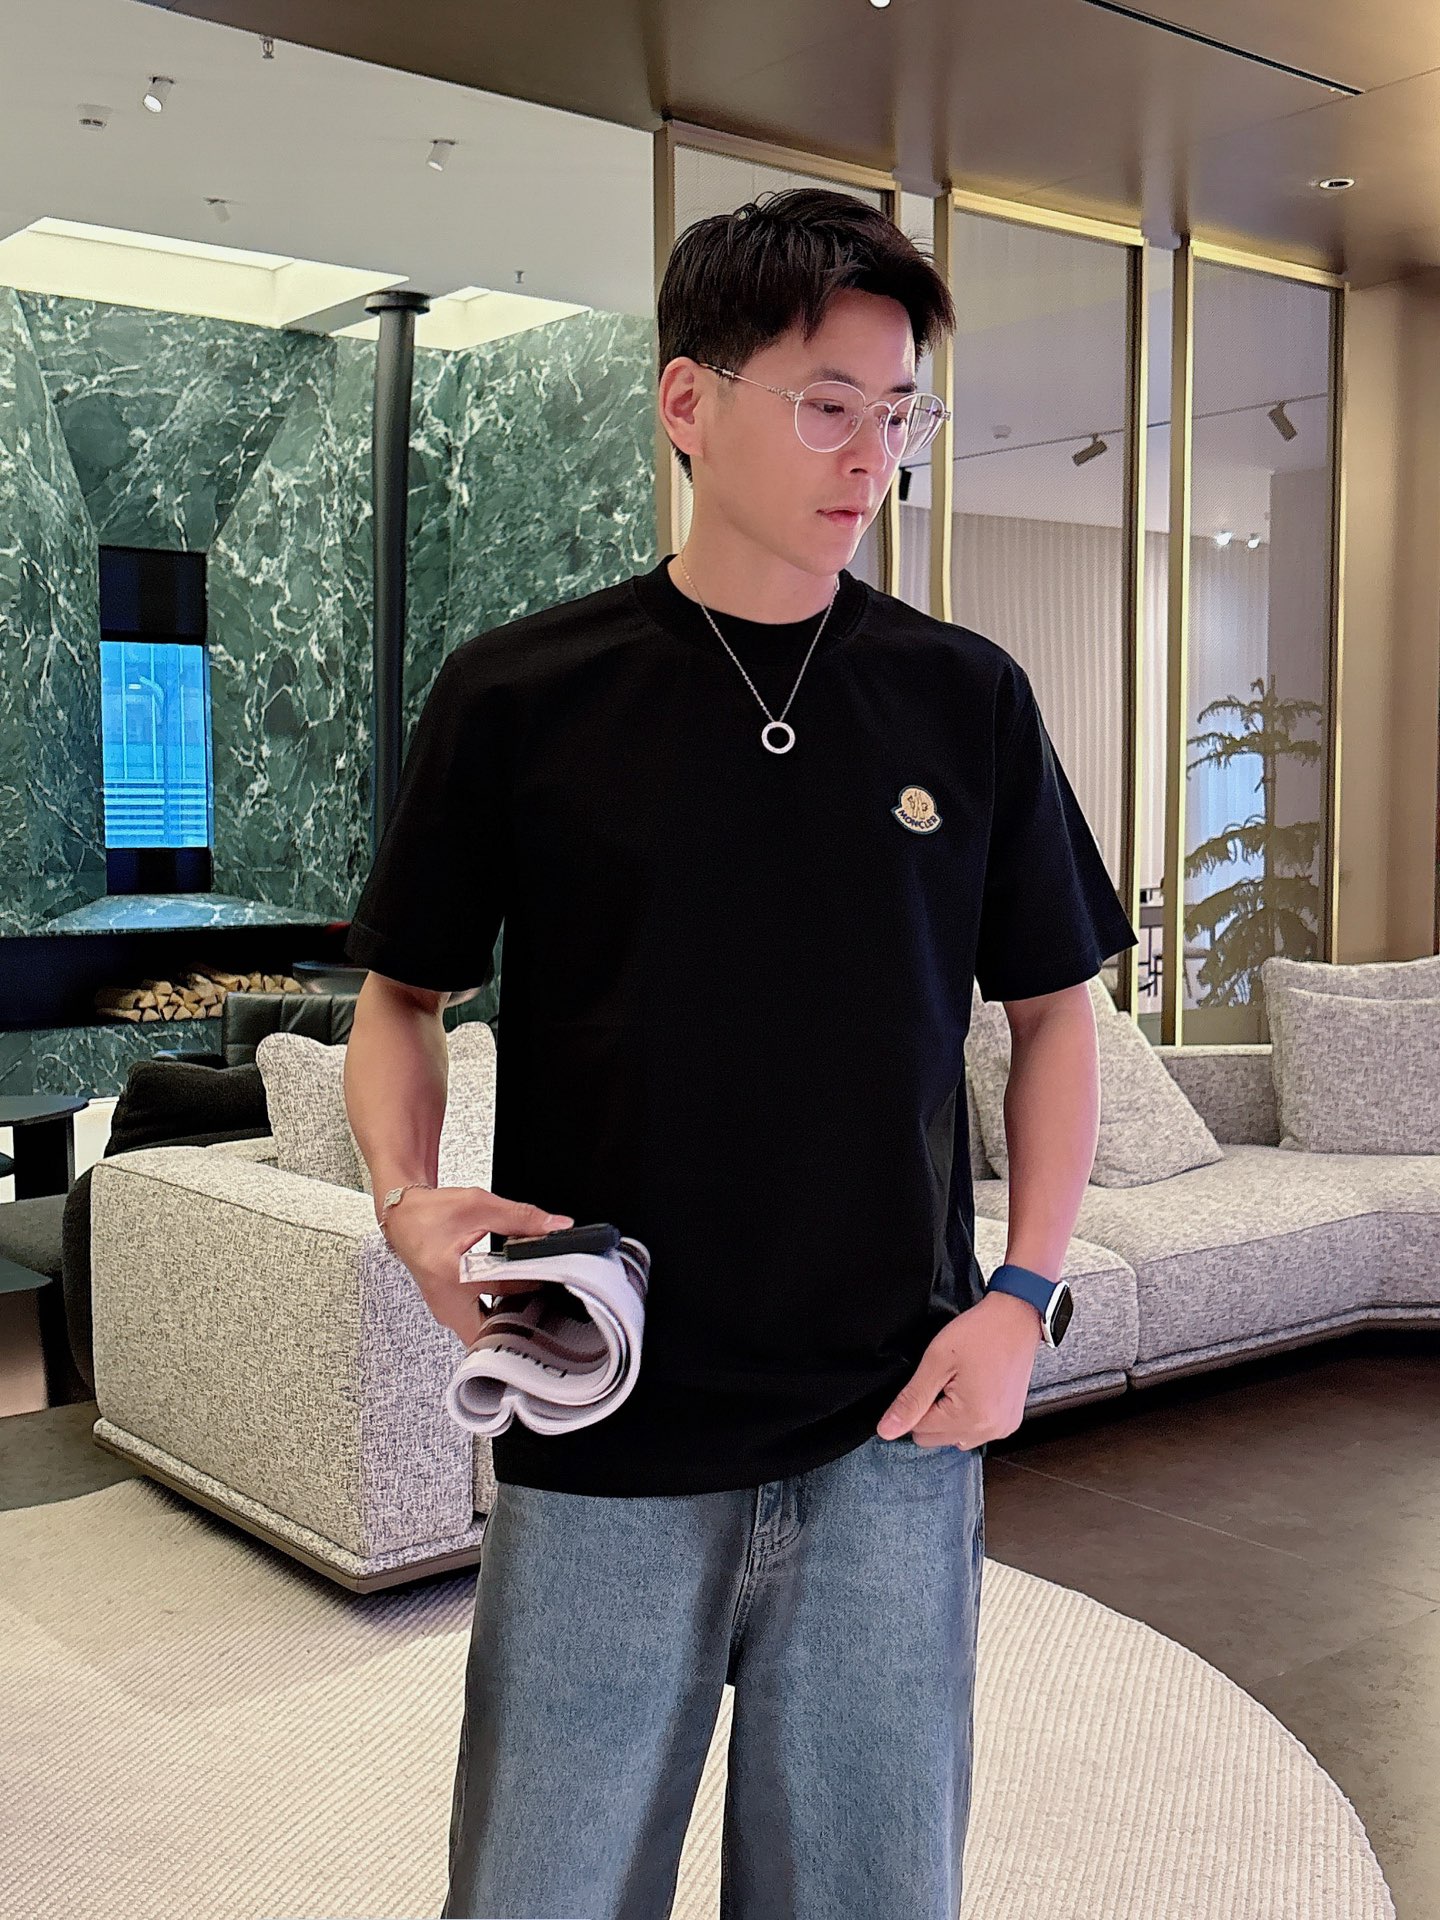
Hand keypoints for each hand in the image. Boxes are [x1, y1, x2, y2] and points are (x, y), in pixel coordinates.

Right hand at [378, 1186, 573, 1345]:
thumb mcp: (479, 1206)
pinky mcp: (449, 1312)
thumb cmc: (431, 1214)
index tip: (557, 1272)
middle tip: (546, 1304)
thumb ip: (521, 1217)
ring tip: (533, 1301)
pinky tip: (513, 1300)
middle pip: (493, 1330)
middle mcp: (446, 1302)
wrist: (405, 1217)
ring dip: (510, 1321)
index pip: (507, 1288)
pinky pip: (478, 1325)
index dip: (537, 1279)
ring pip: (485, 1333)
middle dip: (522, 1321)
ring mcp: (446, 1312)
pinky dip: (497, 1315)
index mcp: (452, 1276)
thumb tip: (555, 1225)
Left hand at [876, 1290, 1043, 1448]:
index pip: (919, 1431)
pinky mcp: (1009, 1422)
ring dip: (950, 1416)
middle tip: (946, 1379)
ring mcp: (1002, 1428)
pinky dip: (968, 1415)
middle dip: (932, 1412)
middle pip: (936, 1438)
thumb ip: (911, 1400)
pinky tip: (973, 1389)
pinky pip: (975, 1431)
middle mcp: (990, 1431)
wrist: (1016, 1318)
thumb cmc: (980, 1333)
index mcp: (971, 1418)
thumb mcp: (936, 1361)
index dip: (917, 1403)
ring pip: (955, 1436)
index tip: (931, 1379)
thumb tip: (886, 1430)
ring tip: (960, 1383)